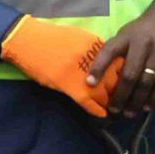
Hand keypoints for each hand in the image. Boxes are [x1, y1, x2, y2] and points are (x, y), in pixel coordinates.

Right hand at [0, 15, 114, 117]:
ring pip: (103, 93)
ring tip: (113, 110)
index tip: (126, 85)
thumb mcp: (78, 38)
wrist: (28, 41)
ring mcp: (81, 73)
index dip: (123, 78)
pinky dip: (96, 109)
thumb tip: (105, 63)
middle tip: (122, 101)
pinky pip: (87, 101)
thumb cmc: (51, 38)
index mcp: (96, 46)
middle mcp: (92, 60)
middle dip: (119, 93)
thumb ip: (93, 50)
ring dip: (108, 103)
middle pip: (115, 81)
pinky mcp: (68, 85)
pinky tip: (101, 115)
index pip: (119, 65)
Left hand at [93, 0, 154, 118]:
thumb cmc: (143, 28)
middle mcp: (142, 44)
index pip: (109, 51)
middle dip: (121, 95)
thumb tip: (101, 73)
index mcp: (127, 36)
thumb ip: (116, 50)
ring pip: (147, 81)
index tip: (89, 84)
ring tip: (129, 113)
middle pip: (130, 74)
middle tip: (114, 110)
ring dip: (137, 100)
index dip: (98, 67)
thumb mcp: (126, 32)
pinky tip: (148, 107)